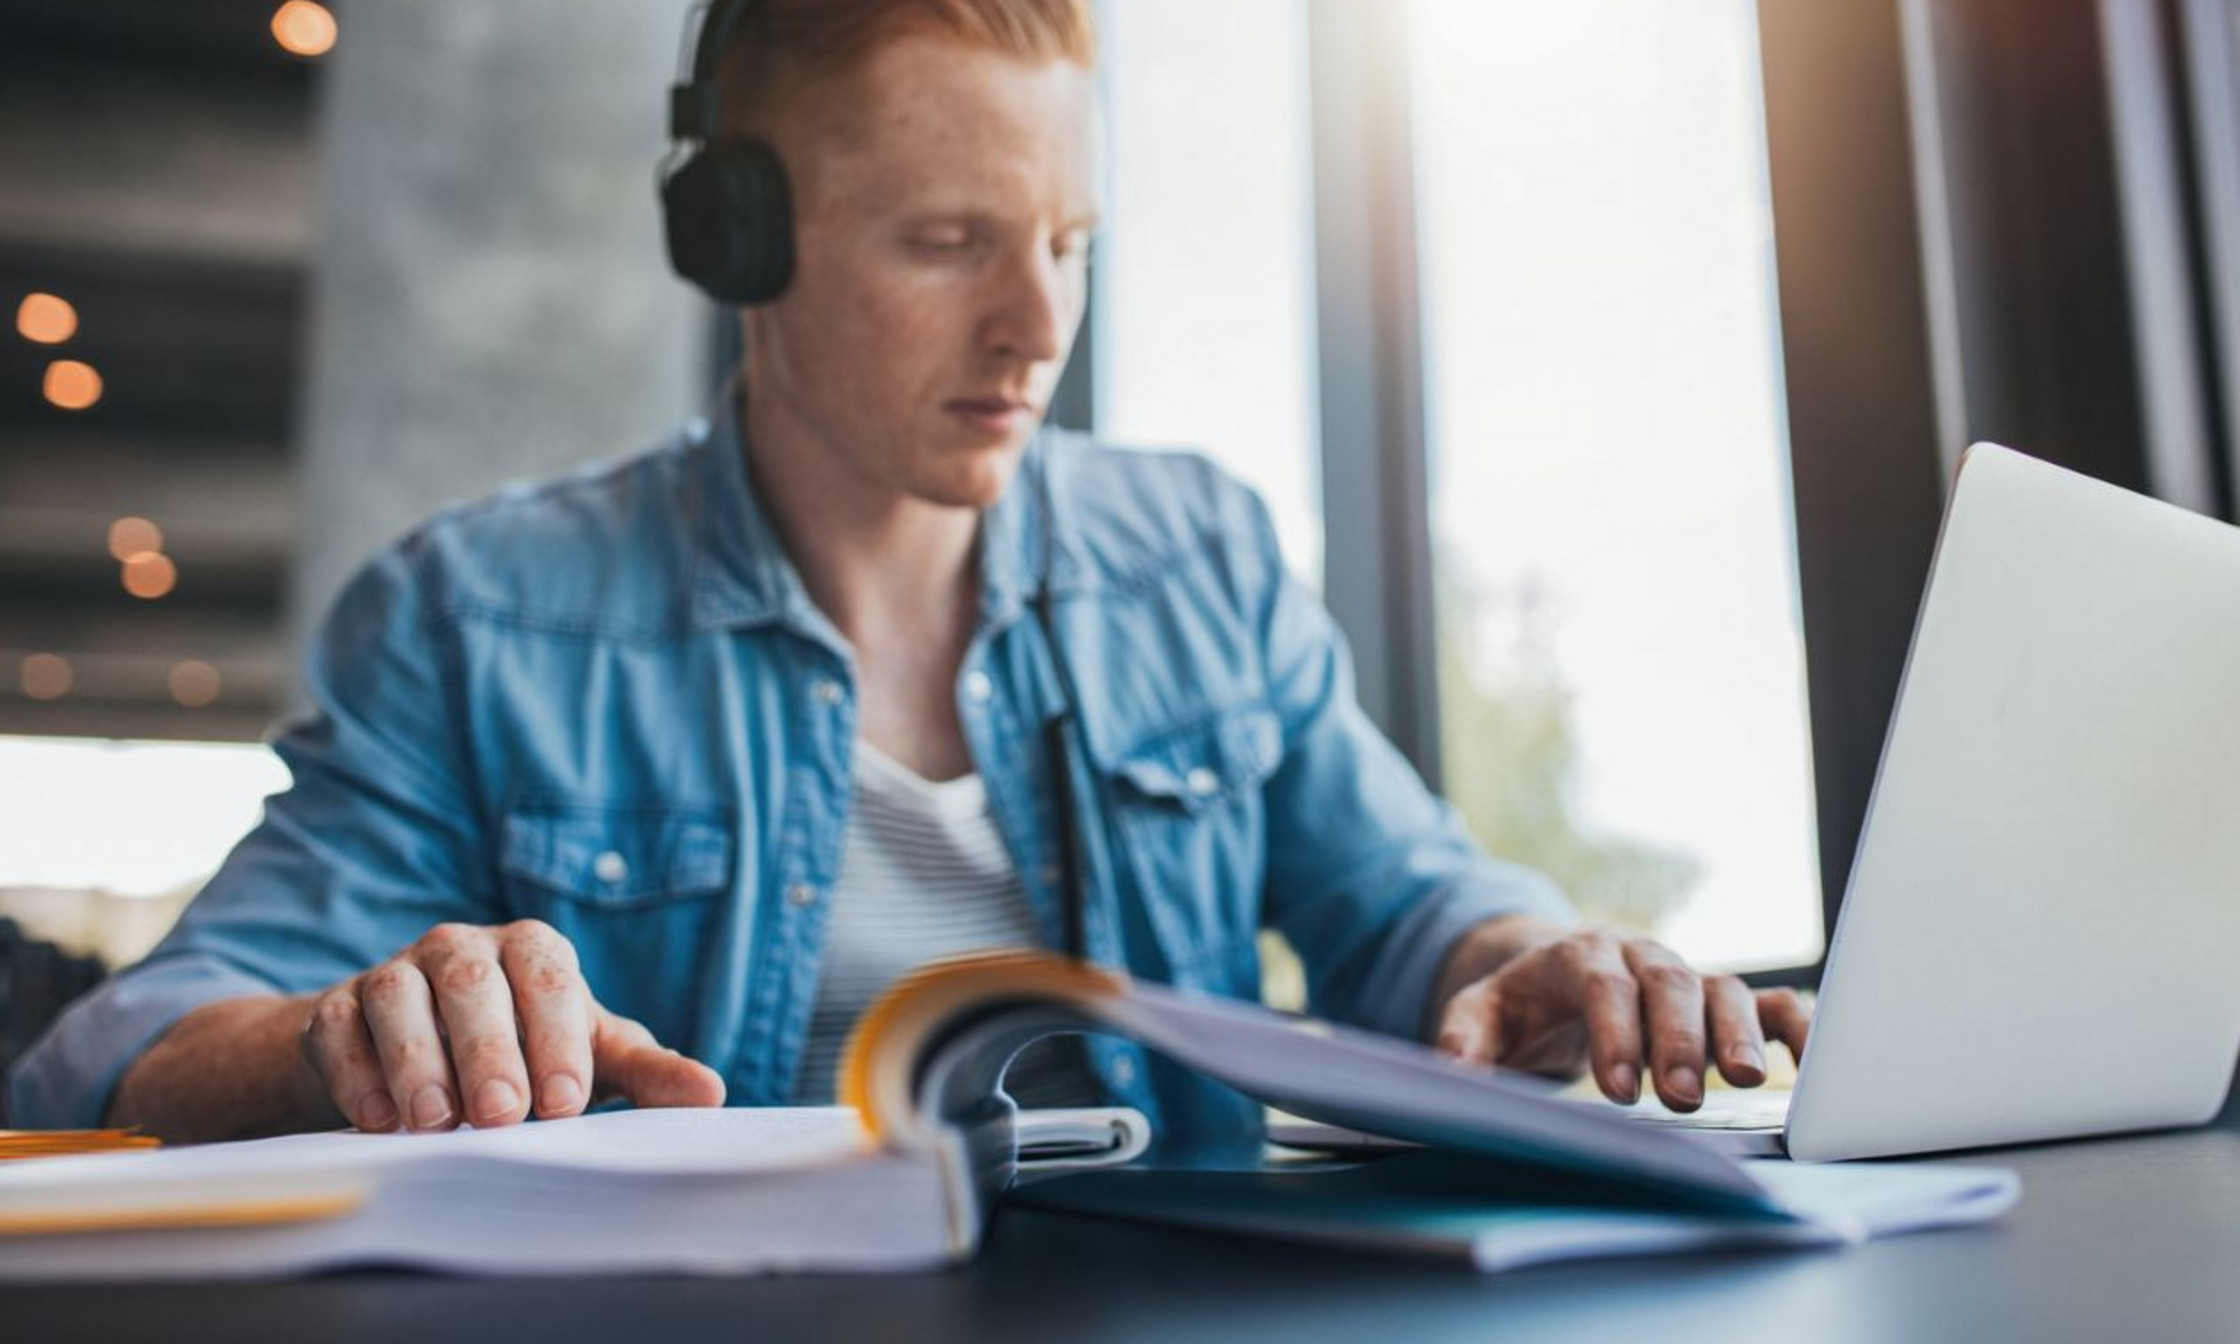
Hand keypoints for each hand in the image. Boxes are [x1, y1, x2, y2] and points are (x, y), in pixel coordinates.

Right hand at [301, 920, 725, 1132]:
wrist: (419, 1052)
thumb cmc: (526, 1051)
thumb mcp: (587, 1056)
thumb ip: (647, 1072)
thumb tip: (713, 1095)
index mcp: (532, 949)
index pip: (547, 980)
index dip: (556, 1038)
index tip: (563, 1104)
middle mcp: (461, 949)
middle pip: (473, 987)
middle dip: (488, 1053)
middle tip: (501, 1117)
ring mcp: (394, 972)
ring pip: (398, 998)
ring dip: (417, 1062)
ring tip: (436, 1122)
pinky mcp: (336, 1009)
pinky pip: (337, 1029)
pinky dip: (356, 1073)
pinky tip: (376, 1120)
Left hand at [1432, 924, 1811, 1109]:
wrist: (1559, 972)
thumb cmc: (1524, 1002)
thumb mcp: (1481, 1013)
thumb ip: (1465, 1037)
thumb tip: (1454, 1072)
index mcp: (1580, 955)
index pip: (1602, 985)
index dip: (1613, 1033)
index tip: (1618, 1090)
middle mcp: (1641, 956)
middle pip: (1668, 985)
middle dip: (1676, 1040)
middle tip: (1681, 1097)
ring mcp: (1687, 975)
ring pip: (1722, 991)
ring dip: (1738, 1033)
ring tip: (1745, 1080)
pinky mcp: (1722, 999)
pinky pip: (1772, 1002)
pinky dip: (1797, 1025)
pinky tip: (1815, 1061)